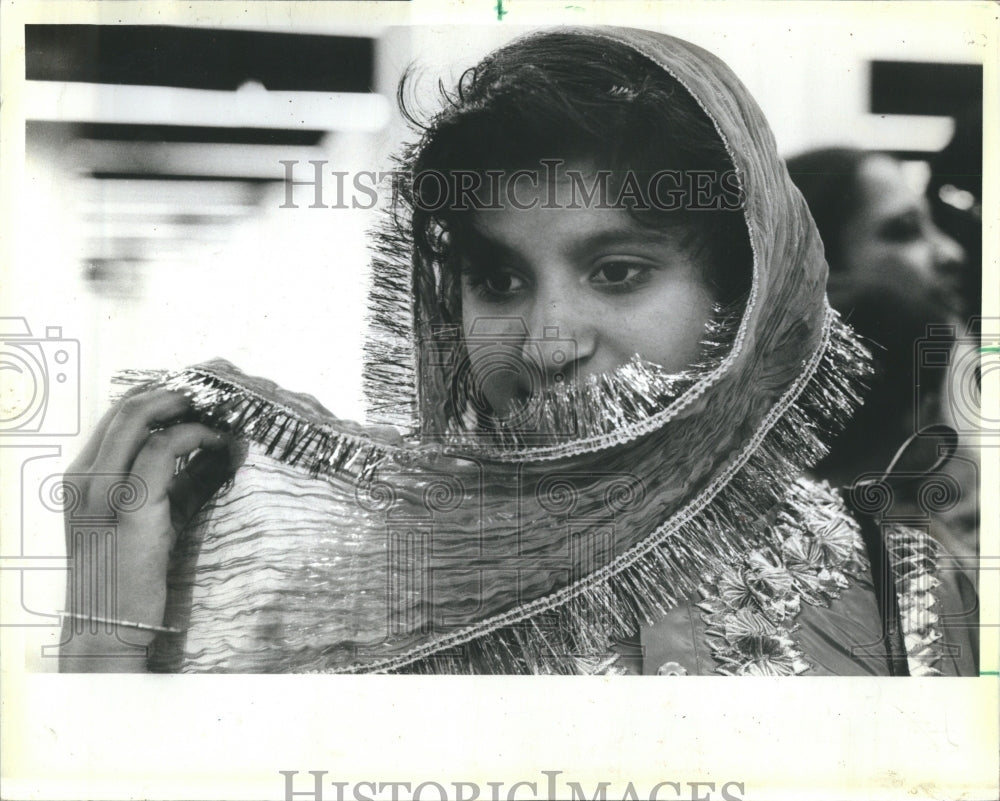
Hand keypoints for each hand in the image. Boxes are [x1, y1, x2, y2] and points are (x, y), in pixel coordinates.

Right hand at [59, 388, 232, 670]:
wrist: (108, 627)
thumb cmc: (132, 576)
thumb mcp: (155, 518)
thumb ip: (181, 481)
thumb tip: (225, 449)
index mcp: (82, 476)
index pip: (118, 414)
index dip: (160, 395)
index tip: (200, 394)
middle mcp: (84, 476)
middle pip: (127, 406)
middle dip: (175, 391)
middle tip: (216, 392)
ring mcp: (101, 489)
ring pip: (138, 417)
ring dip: (184, 405)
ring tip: (220, 409)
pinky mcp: (129, 505)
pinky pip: (162, 449)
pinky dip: (194, 436)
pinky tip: (219, 443)